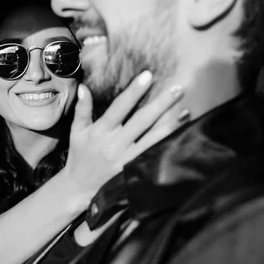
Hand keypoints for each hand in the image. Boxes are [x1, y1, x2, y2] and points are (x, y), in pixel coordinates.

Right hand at [61, 71, 182, 210]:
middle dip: (161, 104)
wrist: (79, 189)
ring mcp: (127, 159)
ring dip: (171, 124)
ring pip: (153, 139)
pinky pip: (154, 156)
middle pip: (142, 120)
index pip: (120, 107)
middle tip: (178, 88)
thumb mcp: (77, 132)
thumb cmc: (79, 156)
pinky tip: (181, 135)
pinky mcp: (135, 171)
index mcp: (101, 130)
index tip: (148, 75)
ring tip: (186, 110)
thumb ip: (82, 109)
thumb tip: (84, 87)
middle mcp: (116, 143)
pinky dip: (168, 144)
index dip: (134, 91)